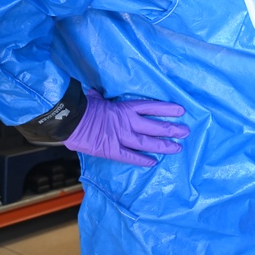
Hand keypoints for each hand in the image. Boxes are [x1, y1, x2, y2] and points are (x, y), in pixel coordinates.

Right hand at [64, 90, 189, 165]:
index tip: (181, 111)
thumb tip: (99, 92)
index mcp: (125, 108)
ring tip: (177, 148)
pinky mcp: (111, 150)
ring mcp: (120, 137)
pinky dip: (141, 160)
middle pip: (154, 127)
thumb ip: (105, 97)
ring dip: (163, 146)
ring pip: (146, 143)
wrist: (68, 120)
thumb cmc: (83, 107)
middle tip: (186, 132)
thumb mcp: (98, 97)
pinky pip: (130, 157)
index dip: (167, 109)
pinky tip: (153, 162)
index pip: (152, 107)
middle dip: (171, 130)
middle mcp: (127, 123)